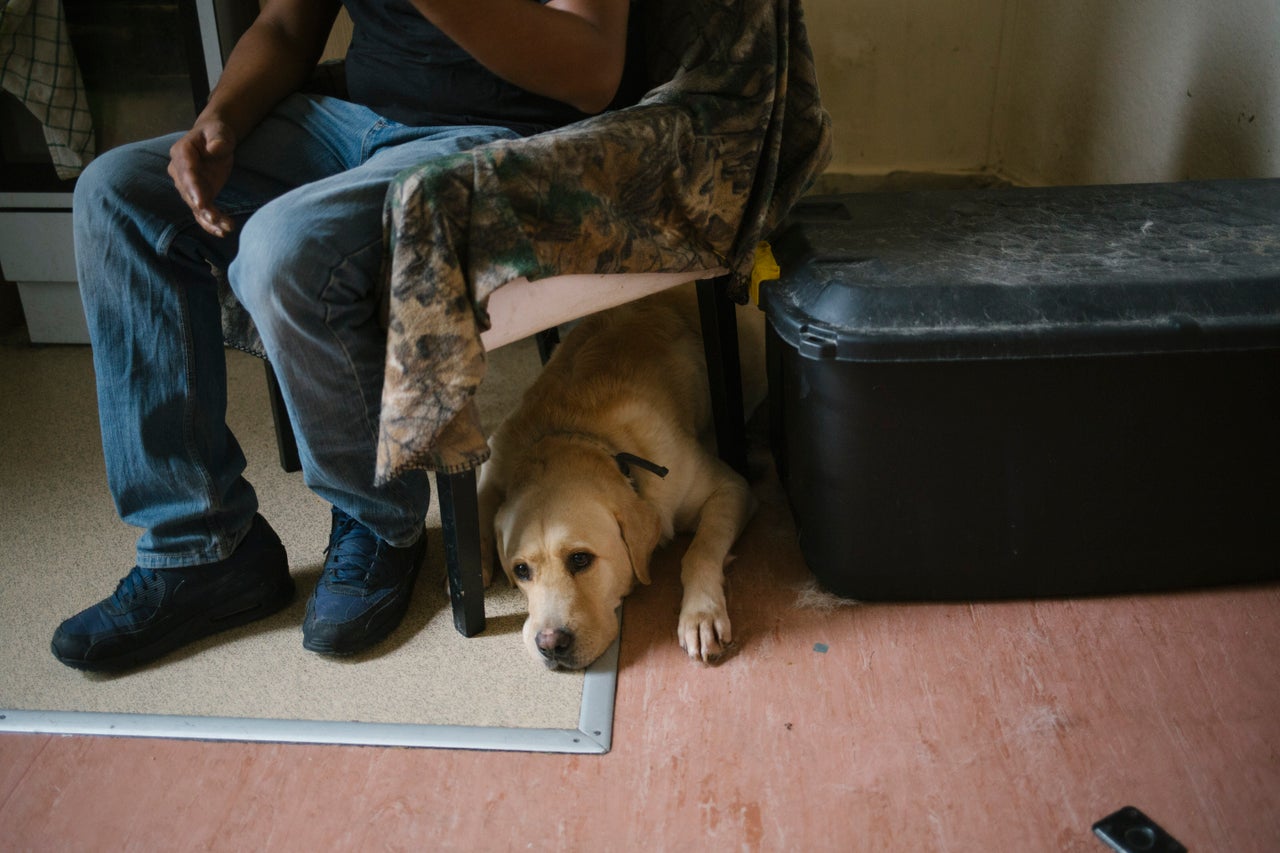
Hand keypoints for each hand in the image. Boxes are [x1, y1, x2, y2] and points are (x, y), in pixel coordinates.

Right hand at [168, 120, 237, 236]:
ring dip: (209, 219)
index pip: (186, 173)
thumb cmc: (216, 132)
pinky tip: (223, 231)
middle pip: (189, 193)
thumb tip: (215, 148)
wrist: (214, 139)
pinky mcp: (198, 195)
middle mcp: (180, 172)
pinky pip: (201, 212)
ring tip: (225, 228)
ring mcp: (188, 186)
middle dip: (202, 208)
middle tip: (215, 219)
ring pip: (195, 206)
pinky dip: (211, 223)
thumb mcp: (219, 131)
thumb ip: (218, 139)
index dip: (193, 189)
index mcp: (182, 153)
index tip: (201, 203)